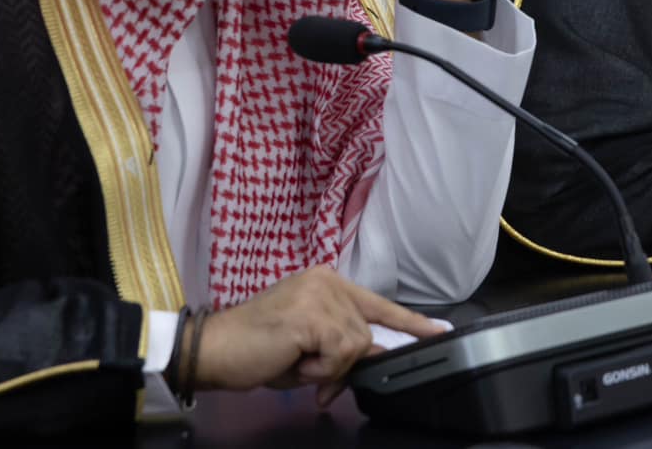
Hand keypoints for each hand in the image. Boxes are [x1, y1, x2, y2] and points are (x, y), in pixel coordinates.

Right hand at [193, 265, 449, 406]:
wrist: (213, 350)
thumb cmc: (255, 350)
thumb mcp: (308, 348)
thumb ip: (341, 347)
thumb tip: (372, 360)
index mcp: (327, 282)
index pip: (377, 304)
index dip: (410, 321)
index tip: (438, 331)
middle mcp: (328, 281)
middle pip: (367, 332)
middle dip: (342, 363)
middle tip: (308, 371)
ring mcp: (321, 294)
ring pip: (357, 345)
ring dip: (326, 367)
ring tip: (293, 360)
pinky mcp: (313, 314)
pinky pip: (341, 353)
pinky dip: (319, 368)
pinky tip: (293, 360)